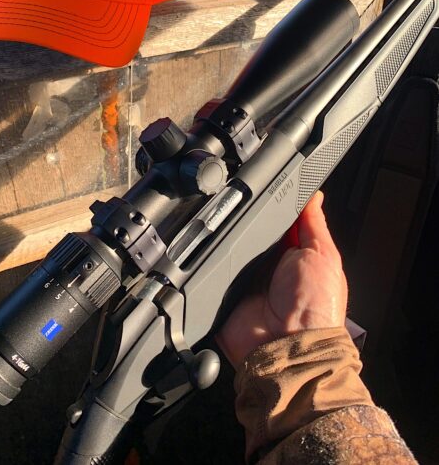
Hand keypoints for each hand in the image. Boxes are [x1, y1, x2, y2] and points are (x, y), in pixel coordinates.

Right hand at [216, 191, 347, 367]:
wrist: (288, 348)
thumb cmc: (317, 309)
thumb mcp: (324, 256)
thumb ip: (314, 224)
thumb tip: (315, 194)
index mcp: (293, 257)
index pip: (277, 223)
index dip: (273, 207)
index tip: (266, 187)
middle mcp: (267, 268)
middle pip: (250, 233)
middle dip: (248, 223)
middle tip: (247, 212)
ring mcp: (244, 282)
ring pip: (229, 249)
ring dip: (230, 243)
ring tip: (235, 238)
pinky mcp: (224, 295)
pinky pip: (212, 272)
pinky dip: (213, 262)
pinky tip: (219, 255)